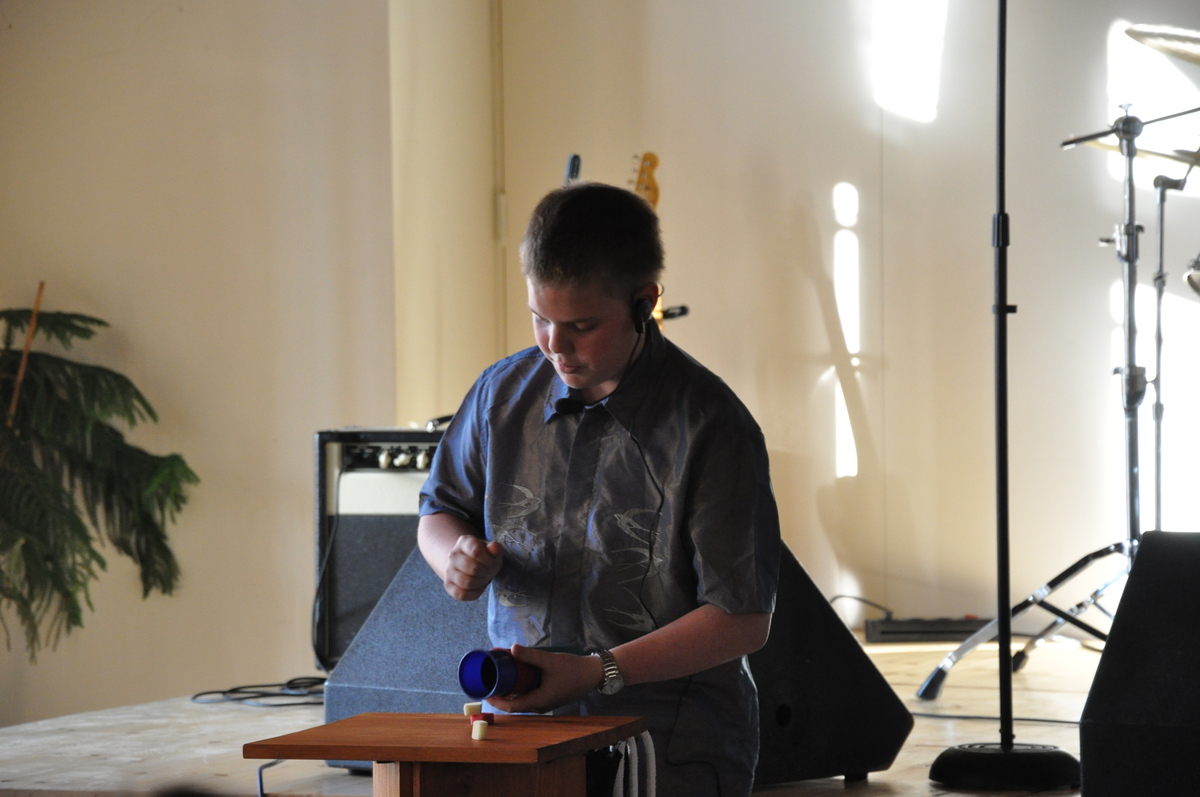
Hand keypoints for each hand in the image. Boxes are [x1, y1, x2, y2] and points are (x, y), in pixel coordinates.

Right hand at [442, 535, 502, 600]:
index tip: (493, 561)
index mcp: (464, 541)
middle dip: (486, 572)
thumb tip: (493, 547)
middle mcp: (453, 555)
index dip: (488, 559)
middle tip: (490, 571)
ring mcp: (448, 570)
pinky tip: (479, 588)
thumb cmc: (485, 557)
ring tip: (484, 579)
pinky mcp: (448, 585)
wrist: (470, 564)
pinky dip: (474, 594)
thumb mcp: (492, 550)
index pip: (476, 551)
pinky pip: (461, 594)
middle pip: (473, 569)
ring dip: (480, 583)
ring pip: (466, 582)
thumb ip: (495, 548)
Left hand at [486, 645, 603, 714]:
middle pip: (515, 704)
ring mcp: (546, 703)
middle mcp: (540, 706)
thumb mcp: (549, 660)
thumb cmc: (572, 669)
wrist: (593, 674)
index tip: (485, 692)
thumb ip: (530, 655)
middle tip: (490, 681)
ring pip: (523, 701)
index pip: (511, 707)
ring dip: (511, 693)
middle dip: (501, 695)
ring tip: (500, 679)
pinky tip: (517, 680)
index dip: (496, 701)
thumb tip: (511, 648)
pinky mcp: (550, 697)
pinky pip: (530, 697)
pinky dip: (521, 691)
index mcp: (538, 701)